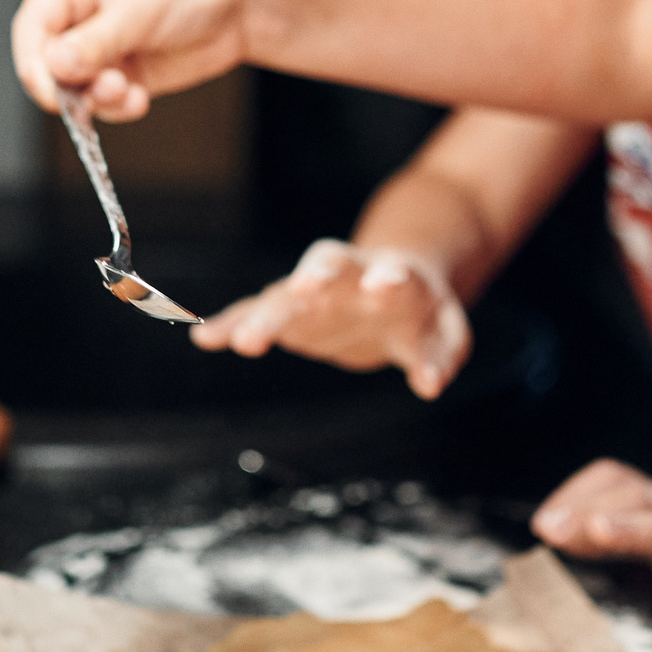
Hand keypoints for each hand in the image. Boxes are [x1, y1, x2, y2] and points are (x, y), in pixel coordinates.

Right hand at [9, 0, 254, 119]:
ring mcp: (101, 47)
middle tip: (96, 91)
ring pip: (73, 87)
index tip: (48, 86)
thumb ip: (97, 40)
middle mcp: (81, 14)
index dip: (35, 59)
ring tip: (126, 92)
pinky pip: (102, 102)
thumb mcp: (141, 6)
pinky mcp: (122, 74)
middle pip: (47, 61)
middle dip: (70, 83)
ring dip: (96, 98)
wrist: (243, 5)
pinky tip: (138, 99)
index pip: (34, 25)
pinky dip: (116, 107)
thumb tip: (55, 63)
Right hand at [192, 240, 471, 399]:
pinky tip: (206, 338)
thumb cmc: (420, 310)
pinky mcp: (289, 310)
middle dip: (313, 279)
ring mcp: (314, 291)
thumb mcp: (445, 333)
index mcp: (395, 276)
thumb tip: (429, 385)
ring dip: (265, 314)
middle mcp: (349, 275)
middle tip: (301, 291)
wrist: (393, 284)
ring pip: (285, 293)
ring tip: (244, 340)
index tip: (382, 283)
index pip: (391, 271)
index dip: (387, 277)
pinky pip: (254, 312)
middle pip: (327, 267)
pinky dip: (231, 323)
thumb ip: (441, 356)